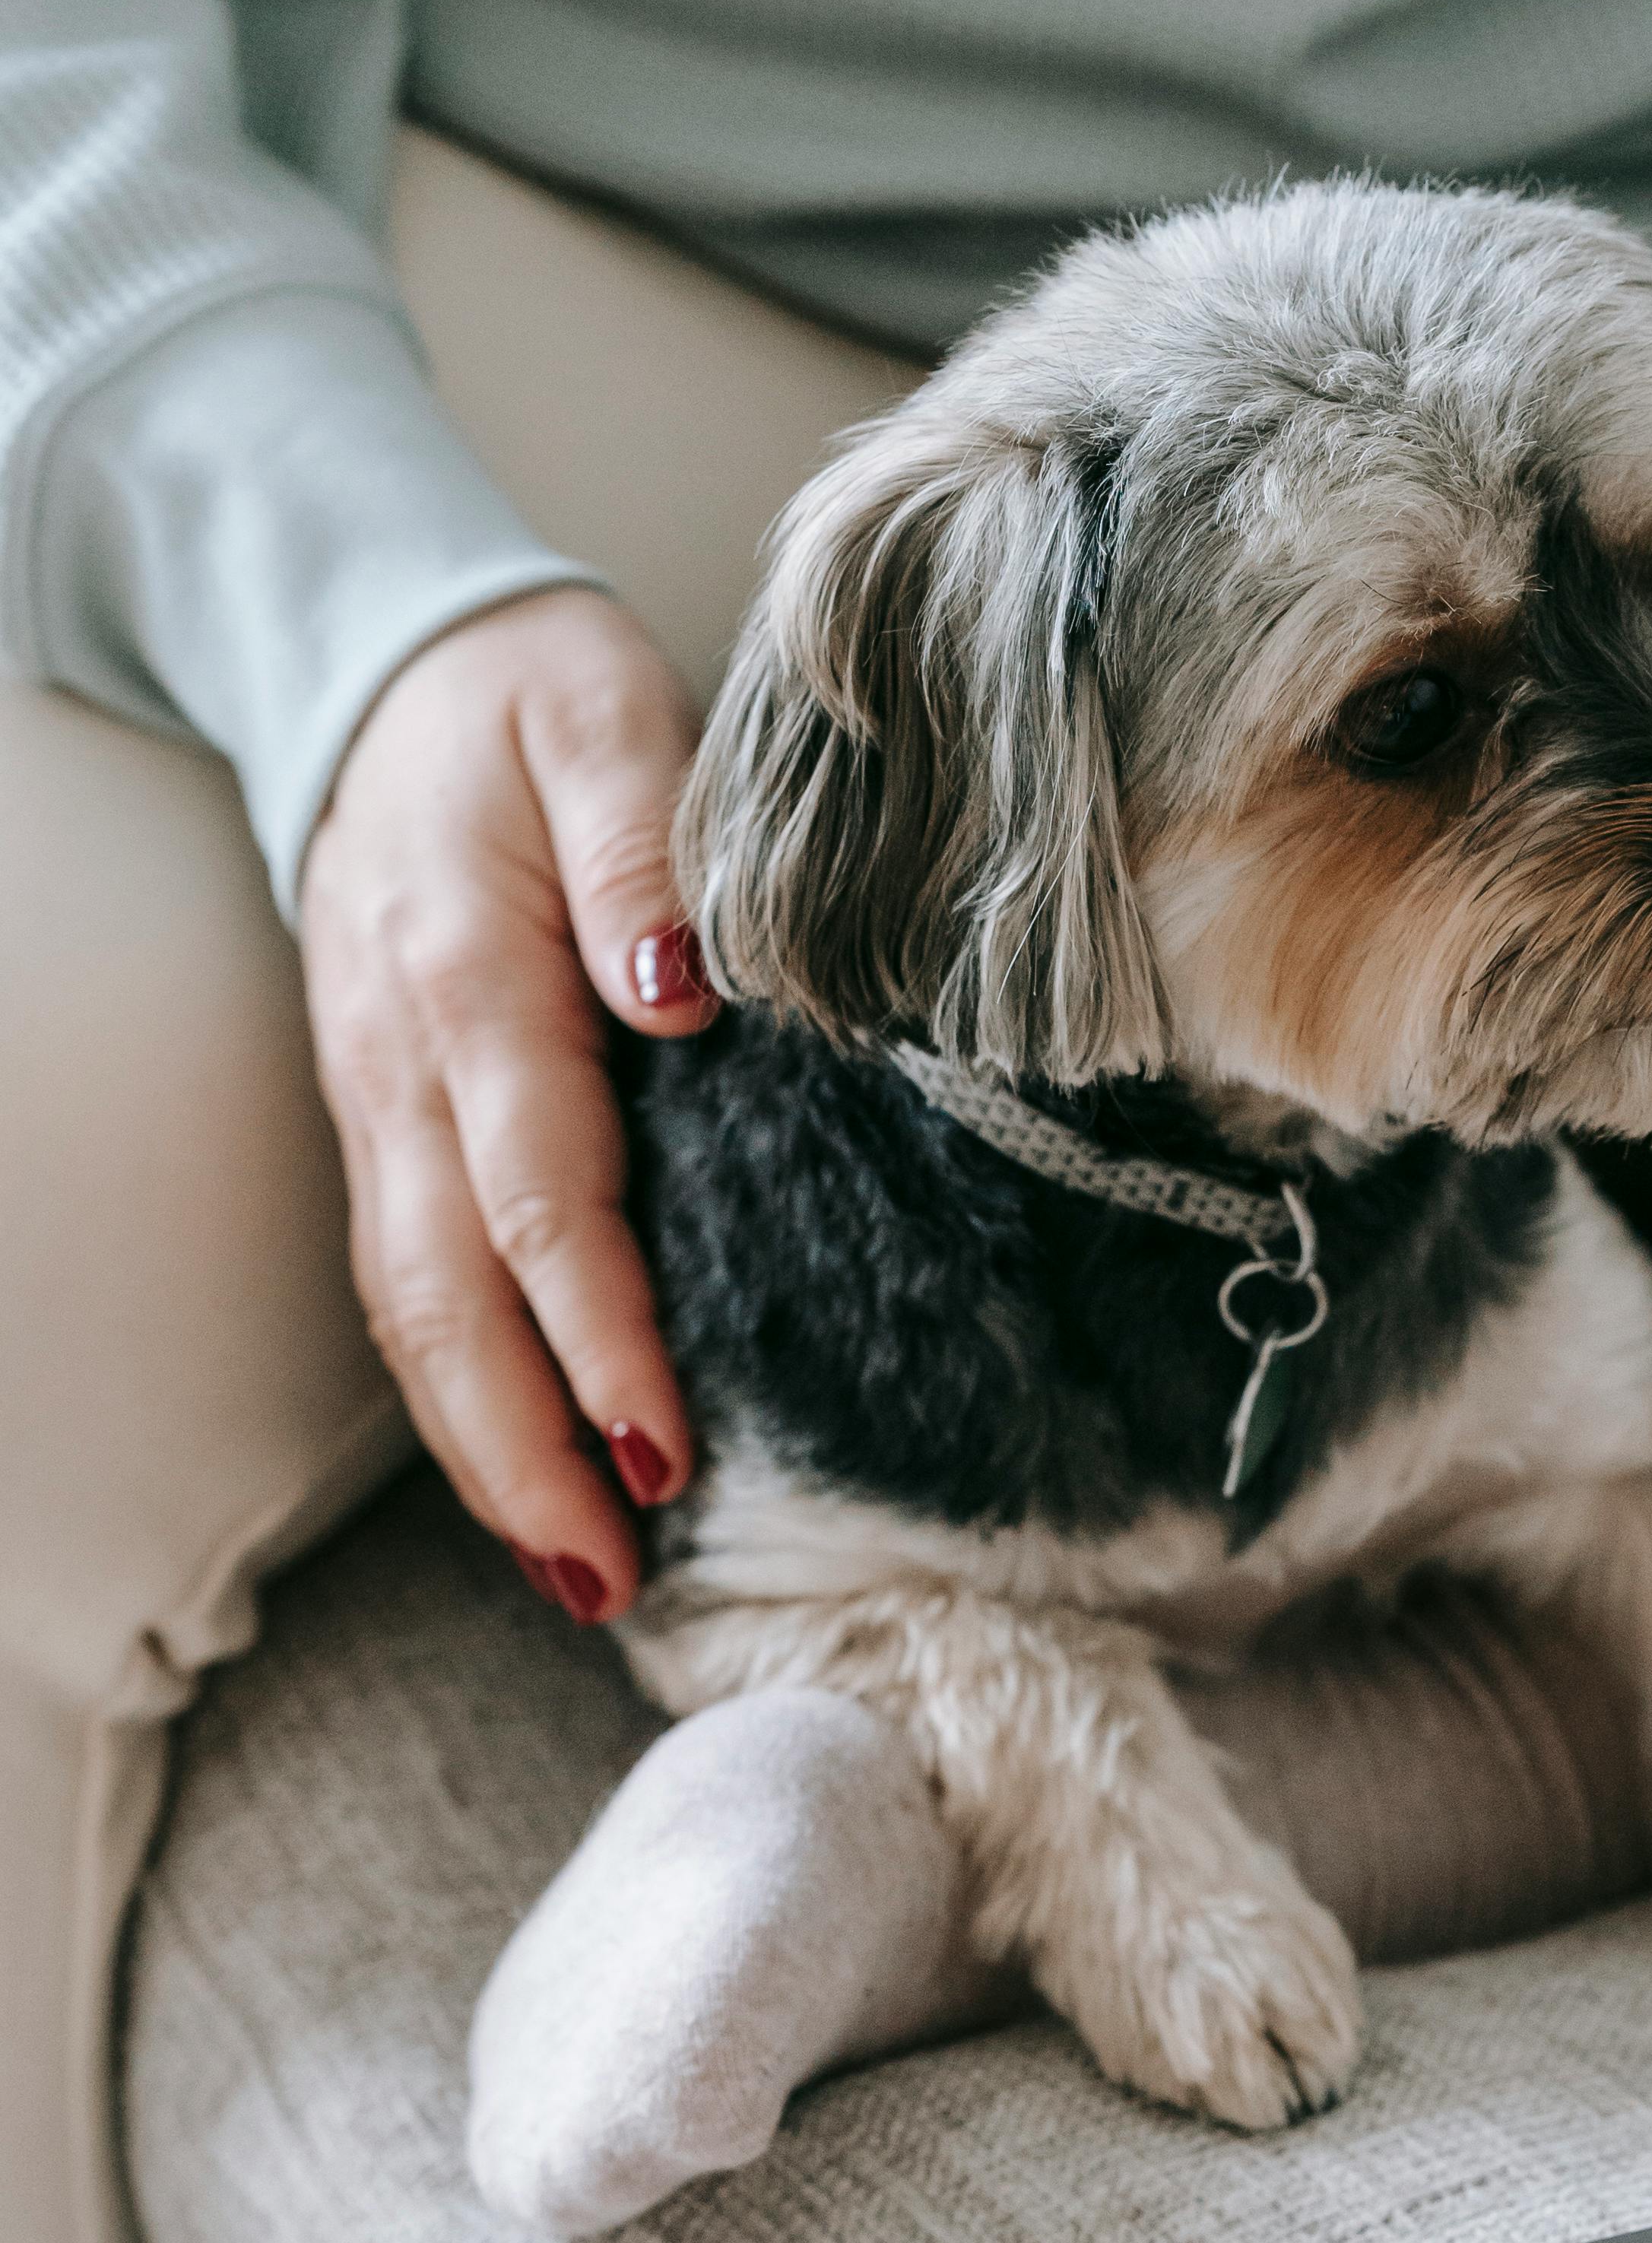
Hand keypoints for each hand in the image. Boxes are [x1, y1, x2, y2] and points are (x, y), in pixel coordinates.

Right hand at [299, 586, 712, 1620]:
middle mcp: (404, 1070)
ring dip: (488, 1455)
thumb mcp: (602, 717)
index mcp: (469, 982)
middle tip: (615, 1579)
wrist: (387, 663)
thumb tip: (681, 990)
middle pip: (446, 1299)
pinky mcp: (386, 1124)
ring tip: (584, 1576)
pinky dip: (466, 1394)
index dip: (597, 1329)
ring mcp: (379, 1107)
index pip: (535, 1193)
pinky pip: (412, 1283)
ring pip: (412, 1314)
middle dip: (525, 1452)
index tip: (663, 1441)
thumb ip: (645, 849)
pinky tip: (533, 1475)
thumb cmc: (526, 697)